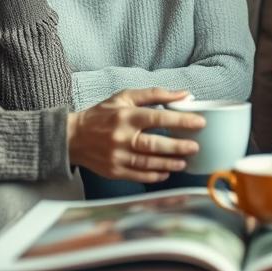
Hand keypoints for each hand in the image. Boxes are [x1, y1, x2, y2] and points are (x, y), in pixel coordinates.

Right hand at [66, 89, 205, 183]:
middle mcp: (121, 137)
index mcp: (126, 116)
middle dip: (178, 147)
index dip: (181, 120)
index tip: (199, 122)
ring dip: (169, 163)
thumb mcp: (125, 97)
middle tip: (195, 147)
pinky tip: (166, 172)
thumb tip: (184, 94)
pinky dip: (154, 176)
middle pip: (154, 144)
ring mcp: (117, 156)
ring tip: (184, 162)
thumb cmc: (102, 114)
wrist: (72, 137)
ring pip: (148, 163)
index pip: (158, 117)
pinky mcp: (113, 171)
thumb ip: (155, 94)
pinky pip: (138, 176)